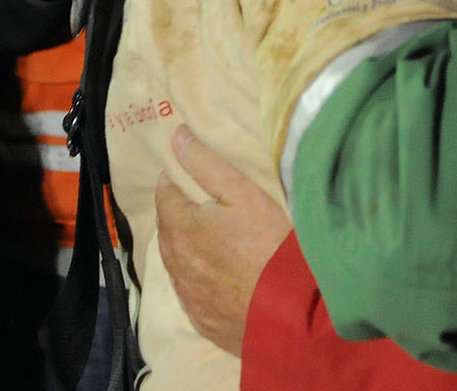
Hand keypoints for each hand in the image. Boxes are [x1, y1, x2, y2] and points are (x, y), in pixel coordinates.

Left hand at [155, 125, 290, 356]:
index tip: (195, 172)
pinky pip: (194, 290)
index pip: (165, 194)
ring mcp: (188, 296)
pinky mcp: (202, 319)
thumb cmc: (270, 244)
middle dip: (183, 212)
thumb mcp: (244, 193)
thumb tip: (177, 137)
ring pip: (179, 261)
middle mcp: (175, 263)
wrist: (290, 313)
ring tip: (220, 236)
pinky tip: (226, 273)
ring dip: (191, 245)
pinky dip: (203, 276)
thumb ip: (208, 164)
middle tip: (211, 202)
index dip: (178, 178)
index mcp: (180, 228)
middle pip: (170, 228)